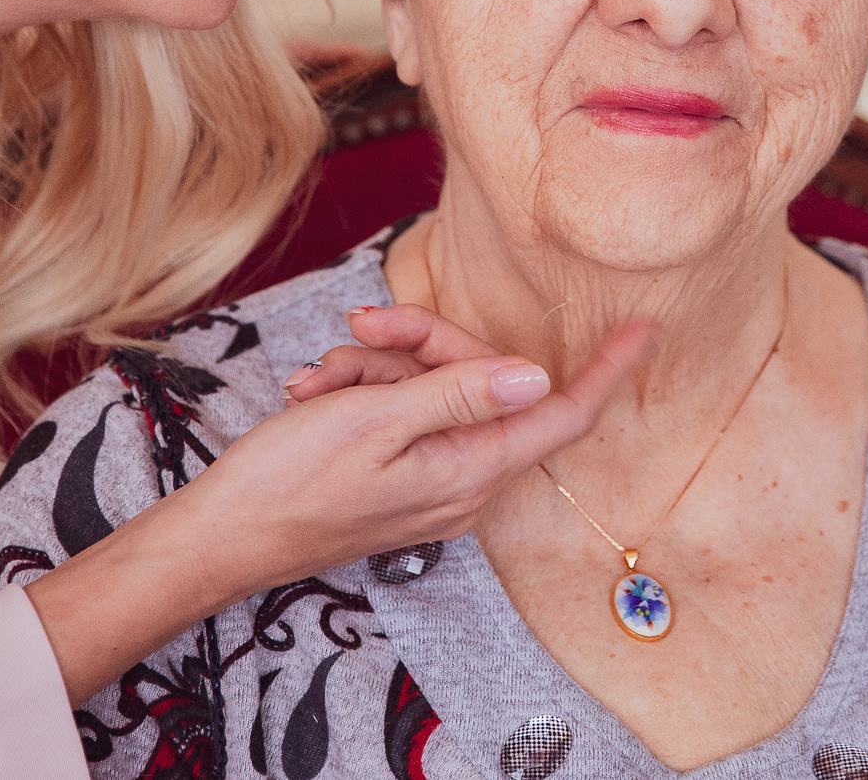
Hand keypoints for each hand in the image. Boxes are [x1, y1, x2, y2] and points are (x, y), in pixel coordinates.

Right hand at [27, 315, 653, 701]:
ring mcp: (432, 479)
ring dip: (379, 367)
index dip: (606, 371)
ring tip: (324, 378)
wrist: (221, 535)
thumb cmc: (289, 482)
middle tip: (363, 330)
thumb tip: (534, 375)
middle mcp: (464, 479)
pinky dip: (363, 391)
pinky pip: (405, 411)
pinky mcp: (400, 474)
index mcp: (470, 470)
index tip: (646, 330)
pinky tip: (319, 393)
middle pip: (482, 380)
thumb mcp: (376, 419)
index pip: (560, 415)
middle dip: (423, 343)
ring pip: (435, 386)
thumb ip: (459, 393)